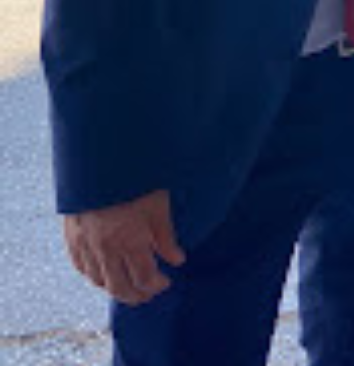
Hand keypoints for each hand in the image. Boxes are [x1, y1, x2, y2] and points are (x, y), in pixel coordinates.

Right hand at [63, 189, 183, 305]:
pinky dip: (93, 275)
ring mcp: (86, 245)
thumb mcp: (159, 207)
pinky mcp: (72, 237)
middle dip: (137, 296)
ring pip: (98, 281)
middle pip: (120, 288)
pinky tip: (104, 274)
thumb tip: (177, 260)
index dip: (156, 286)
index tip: (165, 282)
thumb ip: (166, 237)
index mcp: (130, 241)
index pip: (144, 279)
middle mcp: (106, 249)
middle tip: (149, 293)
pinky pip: (80, 267)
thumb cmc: (134, 182)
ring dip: (115, 288)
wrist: (100, 163)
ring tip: (129, 285)